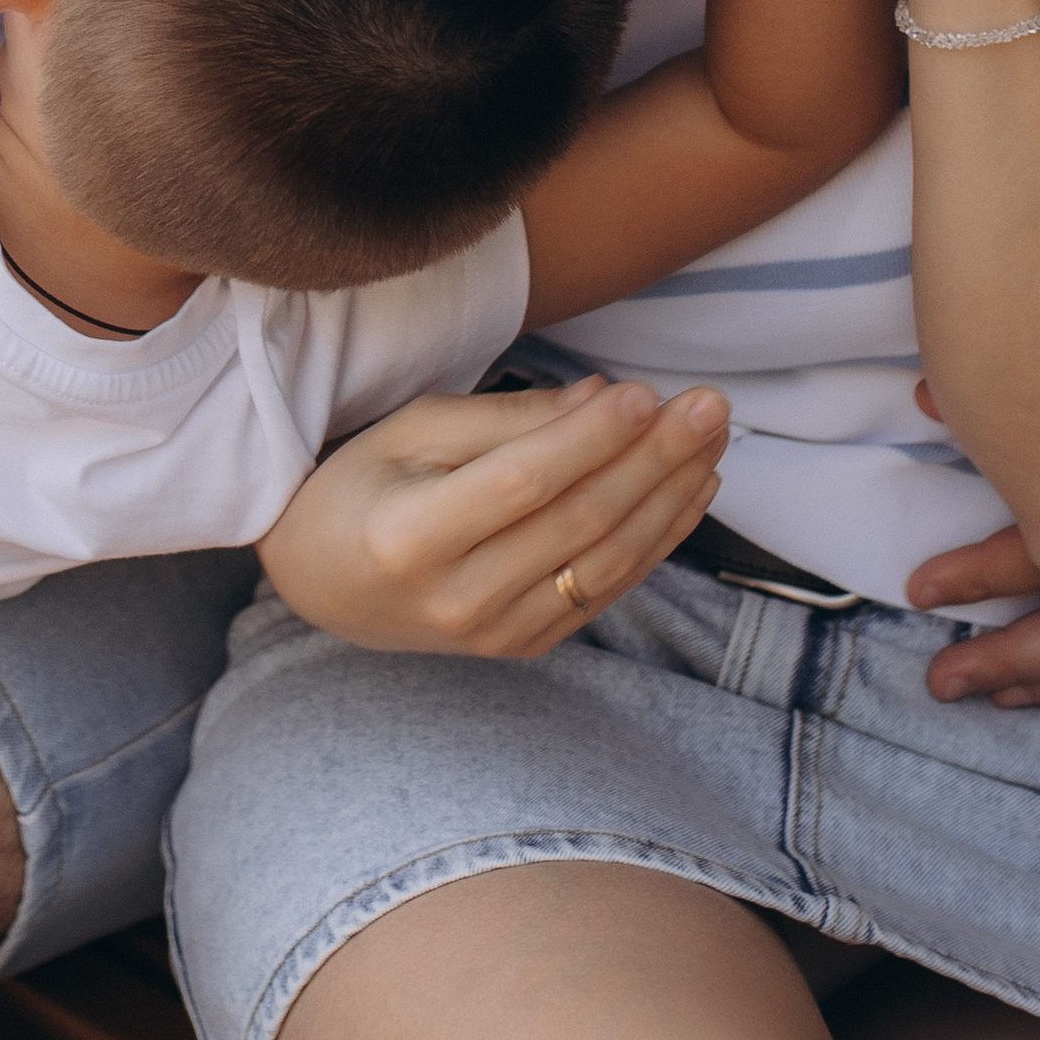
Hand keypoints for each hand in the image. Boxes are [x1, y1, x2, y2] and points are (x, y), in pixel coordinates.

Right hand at [259, 373, 725, 658]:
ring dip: (670, 500)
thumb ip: (509, 419)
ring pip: (605, 563)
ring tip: (714, 442)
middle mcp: (453, 600)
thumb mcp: (414, 430)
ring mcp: (492, 635)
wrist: (326, 586)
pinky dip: (657, 540)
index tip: (647, 392)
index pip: (521, 484)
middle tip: (709, 407)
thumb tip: (604, 398)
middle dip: (654, 460)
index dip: (591, 439)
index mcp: (408, 538)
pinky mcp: (524, 647)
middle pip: (577, 524)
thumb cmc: (364, 486)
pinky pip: (605, 592)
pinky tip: (690, 491)